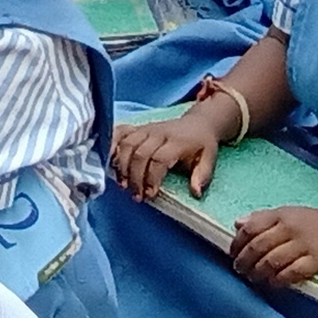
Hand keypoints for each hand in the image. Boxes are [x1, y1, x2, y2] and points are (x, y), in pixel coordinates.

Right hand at [112, 103, 232, 203]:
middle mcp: (158, 133)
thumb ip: (202, 176)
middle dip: (135, 177)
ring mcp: (146, 128)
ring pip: (127, 144)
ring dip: (122, 165)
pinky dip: (111, 144)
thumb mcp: (210, 159)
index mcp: (176, 141)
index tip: (150, 194)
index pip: (159, 159)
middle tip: (136, 195)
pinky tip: (108, 159)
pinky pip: (120, 132)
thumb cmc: (202, 144)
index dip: (152, 178)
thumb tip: (195, 193)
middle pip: (139, 153)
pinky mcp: (138, 127)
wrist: (198, 122)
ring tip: (122, 184)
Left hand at [229, 201, 317, 289]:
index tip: (232, 254)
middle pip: (258, 245)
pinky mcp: (317, 260)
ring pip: (272, 260)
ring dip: (259, 272)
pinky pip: (292, 272)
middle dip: (245, 260)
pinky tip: (274, 284)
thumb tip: (237, 223)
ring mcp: (304, 244)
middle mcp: (290, 227)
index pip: (251, 227)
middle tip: (239, 270)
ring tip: (254, 279)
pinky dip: (279, 279)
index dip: (238, 242)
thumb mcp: (290, 213)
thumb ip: (263, 218)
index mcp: (281, 215)